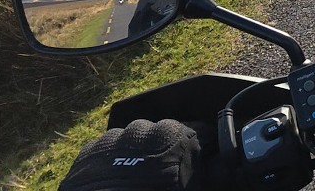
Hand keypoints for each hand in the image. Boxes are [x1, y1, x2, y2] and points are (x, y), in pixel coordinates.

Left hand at [59, 118, 201, 190]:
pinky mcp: (90, 150)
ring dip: (137, 156)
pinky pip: (108, 151)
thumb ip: (211, 173)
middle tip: (164, 178)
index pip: (199, 132)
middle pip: (162, 135)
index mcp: (176, 135)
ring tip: (137, 182)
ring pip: (133, 142)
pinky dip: (113, 163)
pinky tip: (116, 182)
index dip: (201, 150)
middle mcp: (145, 128)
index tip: (200, 162)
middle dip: (165, 152)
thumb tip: (224, 169)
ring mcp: (114, 137)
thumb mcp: (194, 188)